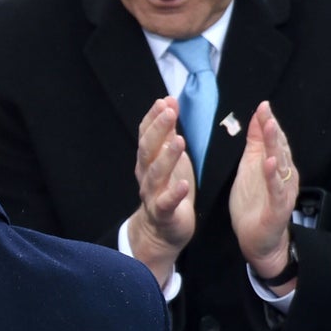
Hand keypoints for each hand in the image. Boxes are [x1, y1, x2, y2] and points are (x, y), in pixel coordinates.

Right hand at [127, 97, 196, 286]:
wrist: (161, 230)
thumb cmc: (167, 188)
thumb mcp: (167, 157)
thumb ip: (166, 133)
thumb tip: (167, 102)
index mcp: (147, 160)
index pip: (146, 135)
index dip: (153, 118)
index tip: (164, 101)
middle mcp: (146, 175)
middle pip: (148, 150)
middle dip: (158, 130)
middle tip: (169, 112)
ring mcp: (153, 194)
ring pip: (156, 174)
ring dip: (167, 157)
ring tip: (179, 141)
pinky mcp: (164, 213)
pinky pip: (167, 203)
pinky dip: (174, 194)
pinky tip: (184, 184)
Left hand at [230, 101, 298, 289]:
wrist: (257, 239)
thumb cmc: (254, 203)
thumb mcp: (250, 169)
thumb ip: (256, 145)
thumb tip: (257, 118)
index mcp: (277, 166)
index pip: (275, 141)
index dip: (268, 123)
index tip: (262, 105)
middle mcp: (284, 176)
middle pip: (280, 149)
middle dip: (273, 130)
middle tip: (265, 111)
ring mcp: (283, 191)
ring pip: (281, 165)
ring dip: (276, 147)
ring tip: (270, 129)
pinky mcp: (278, 207)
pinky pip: (277, 190)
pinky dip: (274, 176)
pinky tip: (270, 163)